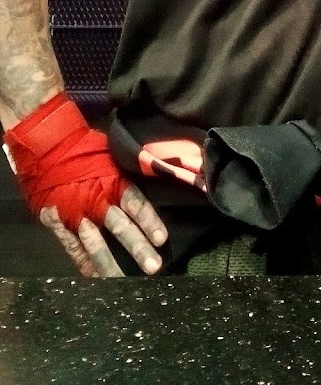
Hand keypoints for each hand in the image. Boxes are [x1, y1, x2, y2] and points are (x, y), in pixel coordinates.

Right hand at [4, 92, 167, 276]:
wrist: (47, 149)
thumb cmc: (85, 148)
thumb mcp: (112, 155)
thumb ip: (129, 171)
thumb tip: (156, 173)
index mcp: (113, 181)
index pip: (136, 203)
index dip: (149, 221)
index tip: (162, 239)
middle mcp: (97, 201)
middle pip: (120, 228)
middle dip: (138, 248)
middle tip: (154, 267)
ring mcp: (77, 216)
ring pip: (96, 245)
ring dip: (112, 265)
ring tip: (125, 282)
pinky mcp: (59, 225)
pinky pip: (74, 249)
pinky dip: (86, 265)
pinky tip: (97, 279)